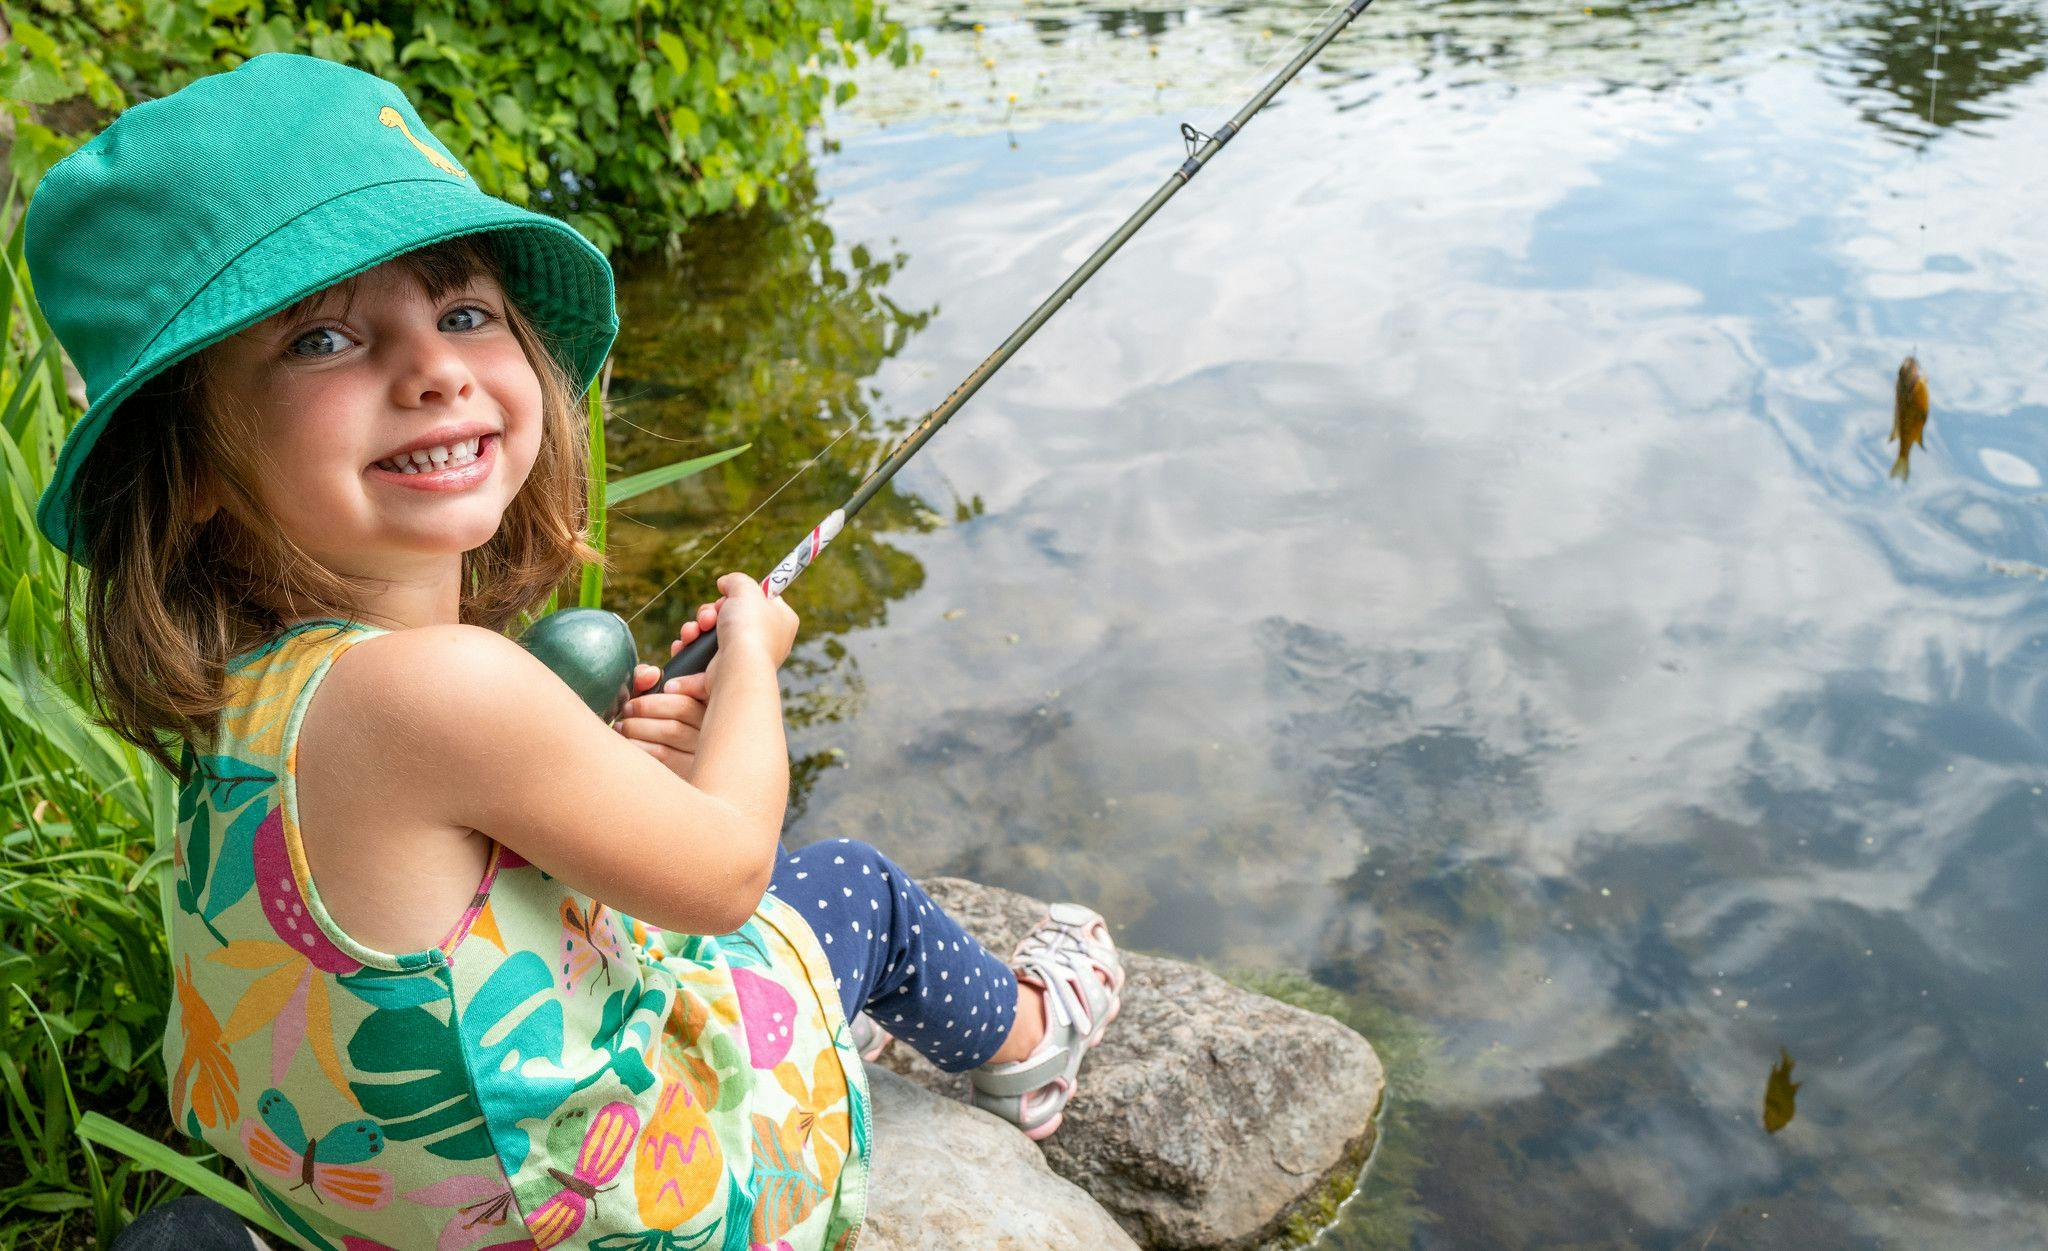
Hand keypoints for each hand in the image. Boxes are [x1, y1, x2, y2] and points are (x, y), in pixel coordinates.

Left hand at [616, 665, 709, 779]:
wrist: (655, 784)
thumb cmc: (653, 729)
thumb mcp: (655, 703)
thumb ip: (649, 682)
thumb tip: (649, 673)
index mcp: (708, 707)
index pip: (695, 689)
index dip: (667, 689)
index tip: (645, 694)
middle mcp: (712, 729)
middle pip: (681, 708)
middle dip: (645, 705)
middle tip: (626, 708)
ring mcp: (703, 752)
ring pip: (670, 730)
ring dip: (638, 726)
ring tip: (622, 727)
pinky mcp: (690, 772)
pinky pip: (661, 755)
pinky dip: (639, 747)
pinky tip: (628, 746)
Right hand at [697, 571, 799, 671]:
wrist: (737, 668)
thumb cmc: (749, 628)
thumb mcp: (746, 589)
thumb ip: (736, 580)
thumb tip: (725, 583)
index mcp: (781, 620)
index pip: (761, 600)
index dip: (742, 595)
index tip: (731, 595)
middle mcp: (766, 640)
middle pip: (730, 615)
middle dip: (710, 612)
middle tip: (709, 618)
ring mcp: (743, 658)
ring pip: (712, 633)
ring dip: (696, 628)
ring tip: (694, 632)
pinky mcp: (723, 672)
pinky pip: (701, 654)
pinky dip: (689, 647)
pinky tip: (684, 644)